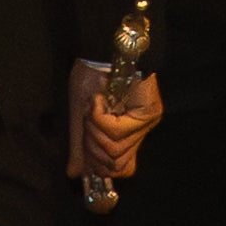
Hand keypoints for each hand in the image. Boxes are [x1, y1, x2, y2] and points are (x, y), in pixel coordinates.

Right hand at [66, 55, 164, 187]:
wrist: (96, 51)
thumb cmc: (90, 80)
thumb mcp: (82, 120)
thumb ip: (82, 148)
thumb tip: (76, 174)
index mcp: (131, 135)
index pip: (123, 170)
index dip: (101, 165)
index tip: (87, 144)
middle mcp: (144, 130)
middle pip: (116, 163)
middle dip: (92, 144)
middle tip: (88, 120)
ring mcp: (149, 121)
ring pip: (115, 149)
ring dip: (93, 129)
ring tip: (94, 107)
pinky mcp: (148, 111)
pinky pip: (116, 131)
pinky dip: (98, 118)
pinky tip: (99, 100)